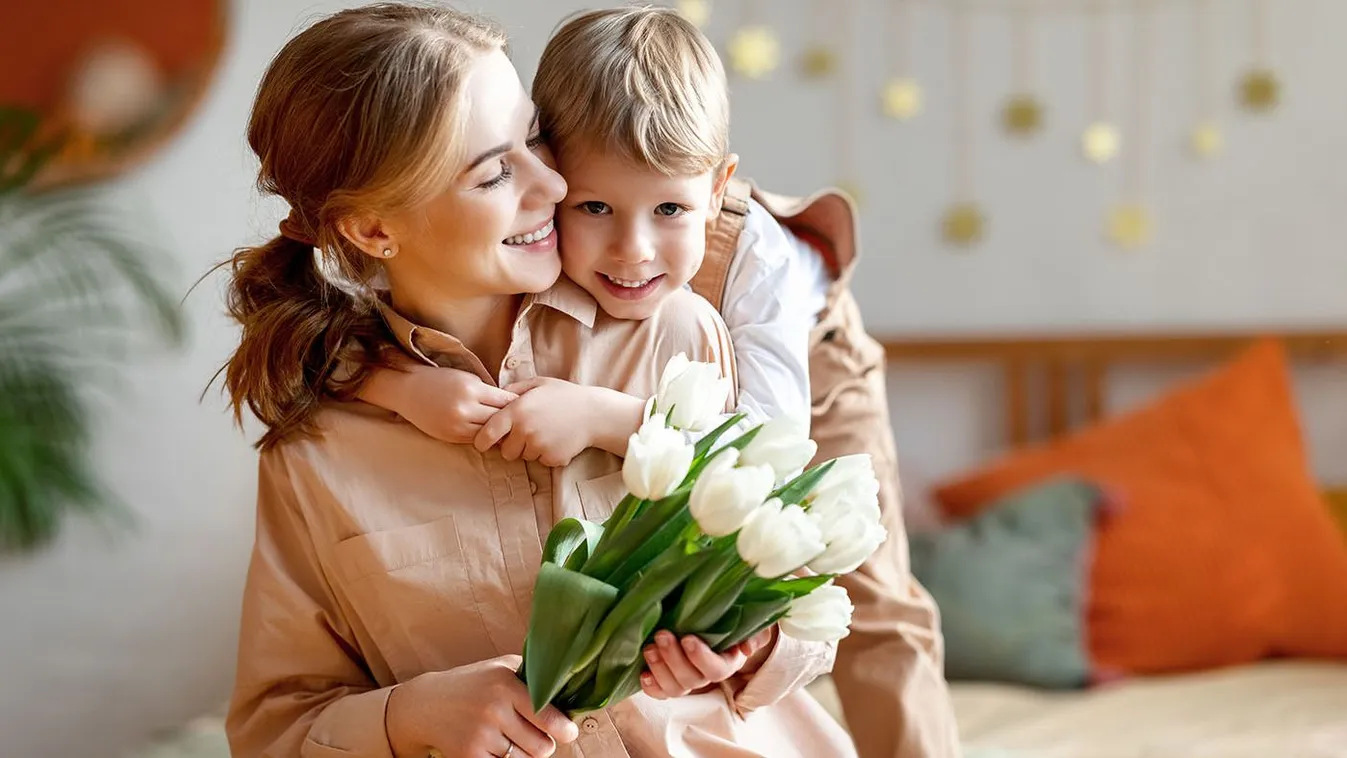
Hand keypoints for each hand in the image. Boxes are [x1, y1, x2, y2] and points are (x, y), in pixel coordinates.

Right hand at [364, 364, 515, 444]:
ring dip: (499, 432)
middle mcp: (466, 409)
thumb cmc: (440, 380)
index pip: (506, 401)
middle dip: (511, 420)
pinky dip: (484, 437)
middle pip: (500, 419)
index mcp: (472, 389)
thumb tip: (511, 404)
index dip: (517, 404)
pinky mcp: (451, 436)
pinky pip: (475, 439)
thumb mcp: (467, 378)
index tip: (525, 405)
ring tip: (509, 430)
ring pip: (489, 433)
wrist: (409, 391)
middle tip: (523, 421)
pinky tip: (491, 435)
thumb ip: (488, 392)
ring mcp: (458, 425)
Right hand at [386, 655, 577, 757]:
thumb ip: (531, 673)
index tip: (569, 732)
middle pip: (541, 746)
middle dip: (545, 745)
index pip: (547, 715)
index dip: (564, 729)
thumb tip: (567, 687)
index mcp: (506, 684)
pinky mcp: (469, 756)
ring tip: (515, 740)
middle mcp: (494, 709)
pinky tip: (501, 750)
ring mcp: (480, 735)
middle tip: (538, 737)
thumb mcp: (500, 667)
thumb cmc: (472, 683)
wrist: (426, 704)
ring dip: (527, 755)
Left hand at [473, 378, 605, 466]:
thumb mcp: (538, 383)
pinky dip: (546, 454)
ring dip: (531, 449)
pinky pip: (541, 461)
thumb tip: (496, 396)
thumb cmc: (564, 396)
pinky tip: (557, 440)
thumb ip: (514, 389)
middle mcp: (525, 431)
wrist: (594, 413)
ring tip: (546, 433)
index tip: (482, 443)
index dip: (482, 441)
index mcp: (517, 412)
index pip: (487, 433)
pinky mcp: (552, 458)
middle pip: (506, 452)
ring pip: (524, 457)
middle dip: (513, 446)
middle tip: (526, 434)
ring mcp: (539, 446)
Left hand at [638, 627, 776, 699]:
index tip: (688, 639)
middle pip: (692, 679)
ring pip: (675, 688)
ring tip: (649, 648)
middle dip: (674, 659)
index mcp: (728, 661)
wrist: (715, 619)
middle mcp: (707, 674)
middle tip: (661, 635)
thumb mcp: (748, 619)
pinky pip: (661, 692)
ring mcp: (687, 679)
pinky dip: (651, 687)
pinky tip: (643, 673)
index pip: (717, 670)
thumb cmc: (732, 616)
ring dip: (660, 669)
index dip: (702, 658)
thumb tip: (747, 648)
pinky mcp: (670, 679)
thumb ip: (754, 631)